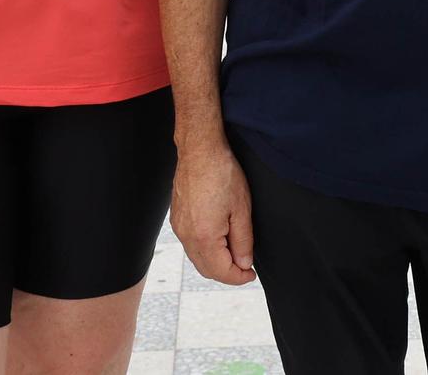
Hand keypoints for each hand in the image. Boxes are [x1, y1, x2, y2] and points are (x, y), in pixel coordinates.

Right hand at [172, 143, 256, 284]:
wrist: (199, 149)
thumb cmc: (221, 173)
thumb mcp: (242, 209)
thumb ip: (243, 241)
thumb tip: (244, 263)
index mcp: (204, 237)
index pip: (222, 272)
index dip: (239, 278)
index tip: (251, 274)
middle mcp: (186, 236)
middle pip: (206, 270)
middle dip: (227, 273)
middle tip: (245, 266)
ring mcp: (179, 227)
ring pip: (197, 258)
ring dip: (215, 262)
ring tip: (234, 251)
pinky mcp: (176, 218)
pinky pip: (190, 244)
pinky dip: (204, 249)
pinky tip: (218, 238)